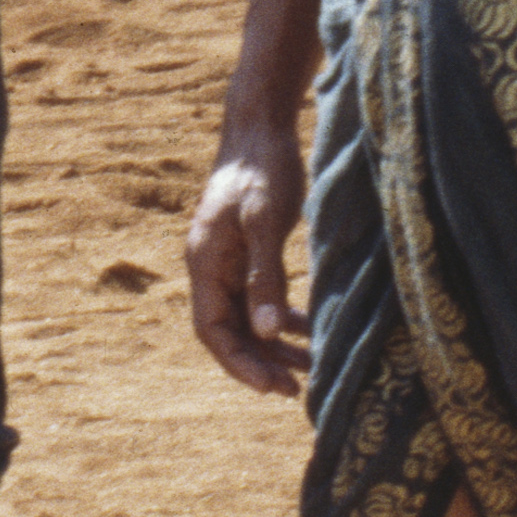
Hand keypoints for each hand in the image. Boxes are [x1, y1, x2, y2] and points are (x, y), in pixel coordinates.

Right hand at [184, 121, 311, 396]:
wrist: (261, 126)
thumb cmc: (263, 168)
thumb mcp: (266, 220)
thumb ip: (266, 275)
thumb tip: (269, 330)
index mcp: (205, 261)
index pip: (212, 329)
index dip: (239, 363)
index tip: (273, 387)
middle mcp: (211, 266)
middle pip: (228, 330)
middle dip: (259, 362)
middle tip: (296, 390)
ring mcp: (228, 260)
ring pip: (246, 318)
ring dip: (274, 345)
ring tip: (310, 368)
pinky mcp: (248, 252)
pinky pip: (259, 298)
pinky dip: (282, 318)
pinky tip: (310, 331)